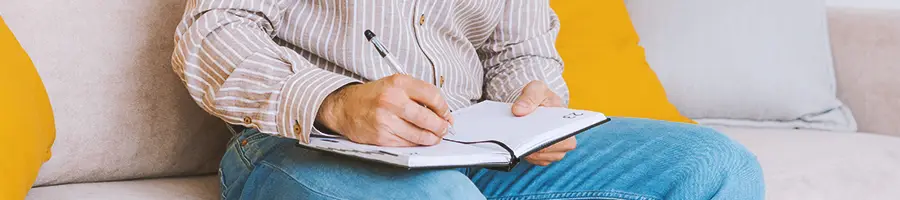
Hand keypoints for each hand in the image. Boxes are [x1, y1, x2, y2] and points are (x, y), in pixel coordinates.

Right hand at [316, 74, 452, 146]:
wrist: (345, 107)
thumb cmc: (373, 96)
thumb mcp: (395, 84)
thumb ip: (418, 94)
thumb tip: (442, 112)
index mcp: (398, 83)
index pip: (433, 96)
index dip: (444, 108)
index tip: (446, 114)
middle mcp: (392, 100)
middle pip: (428, 118)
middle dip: (441, 126)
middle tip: (444, 128)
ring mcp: (385, 120)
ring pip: (419, 135)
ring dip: (432, 138)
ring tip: (435, 136)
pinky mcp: (381, 137)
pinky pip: (407, 144)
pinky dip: (416, 143)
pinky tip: (419, 140)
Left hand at [512, 81, 574, 165]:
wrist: (534, 104)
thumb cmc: (540, 96)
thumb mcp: (536, 89)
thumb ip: (529, 97)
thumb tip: (519, 110)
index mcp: (569, 126)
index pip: (559, 141)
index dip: (544, 141)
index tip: (529, 137)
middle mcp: (565, 143)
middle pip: (546, 152)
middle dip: (530, 145)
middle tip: (516, 136)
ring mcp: (553, 152)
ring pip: (536, 157)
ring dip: (524, 149)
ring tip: (514, 138)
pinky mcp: (541, 156)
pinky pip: (530, 159)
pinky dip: (521, 152)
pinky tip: (515, 142)